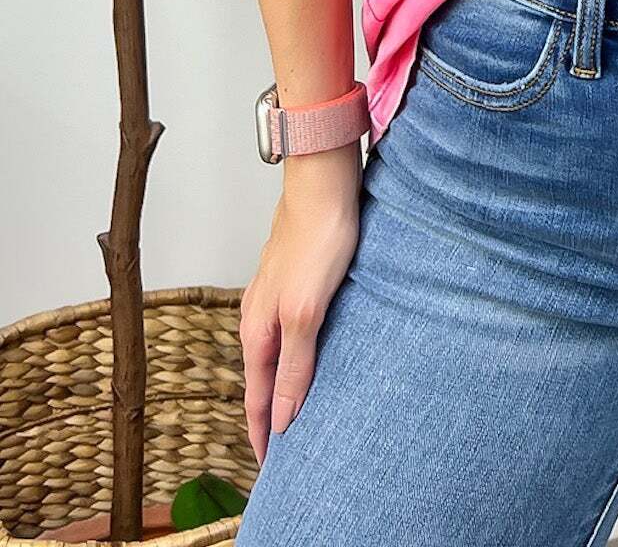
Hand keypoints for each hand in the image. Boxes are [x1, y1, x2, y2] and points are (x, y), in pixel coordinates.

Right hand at [239, 156, 360, 463]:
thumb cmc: (317, 240)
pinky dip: (296, 357)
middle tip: (284, 453)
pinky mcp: (293, 281)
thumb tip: (281, 417)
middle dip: (269, 417)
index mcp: (258, 330)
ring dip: (282, 386)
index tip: (271, 470)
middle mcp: (259, 316)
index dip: (263, 436)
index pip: (256, 399)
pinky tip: (312, 356)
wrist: (323, 183)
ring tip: (296, 413)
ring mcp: (274, 297)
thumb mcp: (307, 311)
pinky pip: (290, 333)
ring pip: (275, 355)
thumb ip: (294, 365)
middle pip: (262, 381)